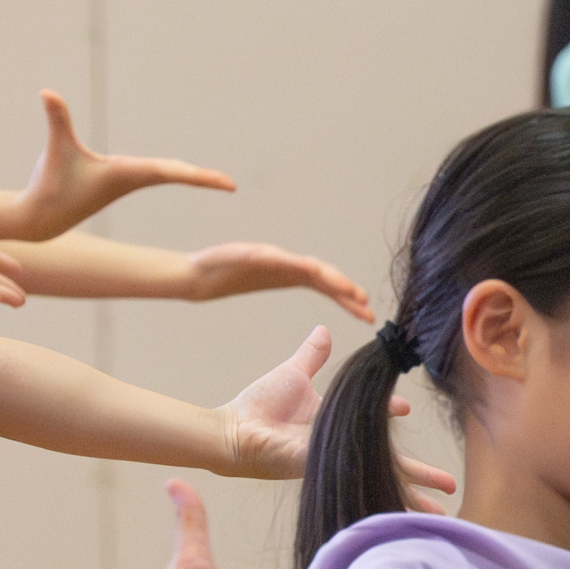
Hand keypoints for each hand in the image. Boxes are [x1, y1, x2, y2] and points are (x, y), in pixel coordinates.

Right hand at [13, 90, 238, 240]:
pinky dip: (174, 172)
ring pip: (167, 174)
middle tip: (230, 185)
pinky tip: (186, 173)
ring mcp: (128, 181)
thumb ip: (57, 120)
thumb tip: (48, 93)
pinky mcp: (120, 181)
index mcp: (125, 174)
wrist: (42, 219)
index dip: (197, 176)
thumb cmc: (50, 186)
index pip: (169, 172)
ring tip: (217, 181)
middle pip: (174, 174)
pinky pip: (157, 175)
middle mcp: (132, 178)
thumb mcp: (55, 150)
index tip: (224, 184)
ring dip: (191, 176)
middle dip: (202, 179)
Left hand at [186, 243, 375, 321]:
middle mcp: (287, 262)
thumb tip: (262, 254)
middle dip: (346, 290)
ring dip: (347, 297)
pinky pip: (319, 287)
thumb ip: (241, 256)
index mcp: (276, 259)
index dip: (333, 280)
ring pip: (326, 282)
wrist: (201, 270)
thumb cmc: (208, 265)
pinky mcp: (289, 278)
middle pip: (324, 275)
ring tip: (368, 314)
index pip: (312, 269)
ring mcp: (290, 270)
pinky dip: (336, 297)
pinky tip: (352, 310)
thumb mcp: (221, 259)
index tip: (349, 293)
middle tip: (366, 307)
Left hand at [217, 327, 458, 511]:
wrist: (236, 429)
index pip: (378, 424)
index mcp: (340, 425)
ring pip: (385, 478)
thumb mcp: (294, 373)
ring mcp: (340, 462)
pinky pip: (365, 483)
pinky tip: (403, 513)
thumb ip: (312, 356)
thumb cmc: (259, 405)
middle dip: (422, 475)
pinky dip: (385, 499)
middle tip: (449, 486)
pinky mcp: (330, 471)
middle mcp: (345, 447)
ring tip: (441, 512)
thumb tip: (323, 331)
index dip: (391, 414)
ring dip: (413, 495)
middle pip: (392, 462)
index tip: (405, 409)